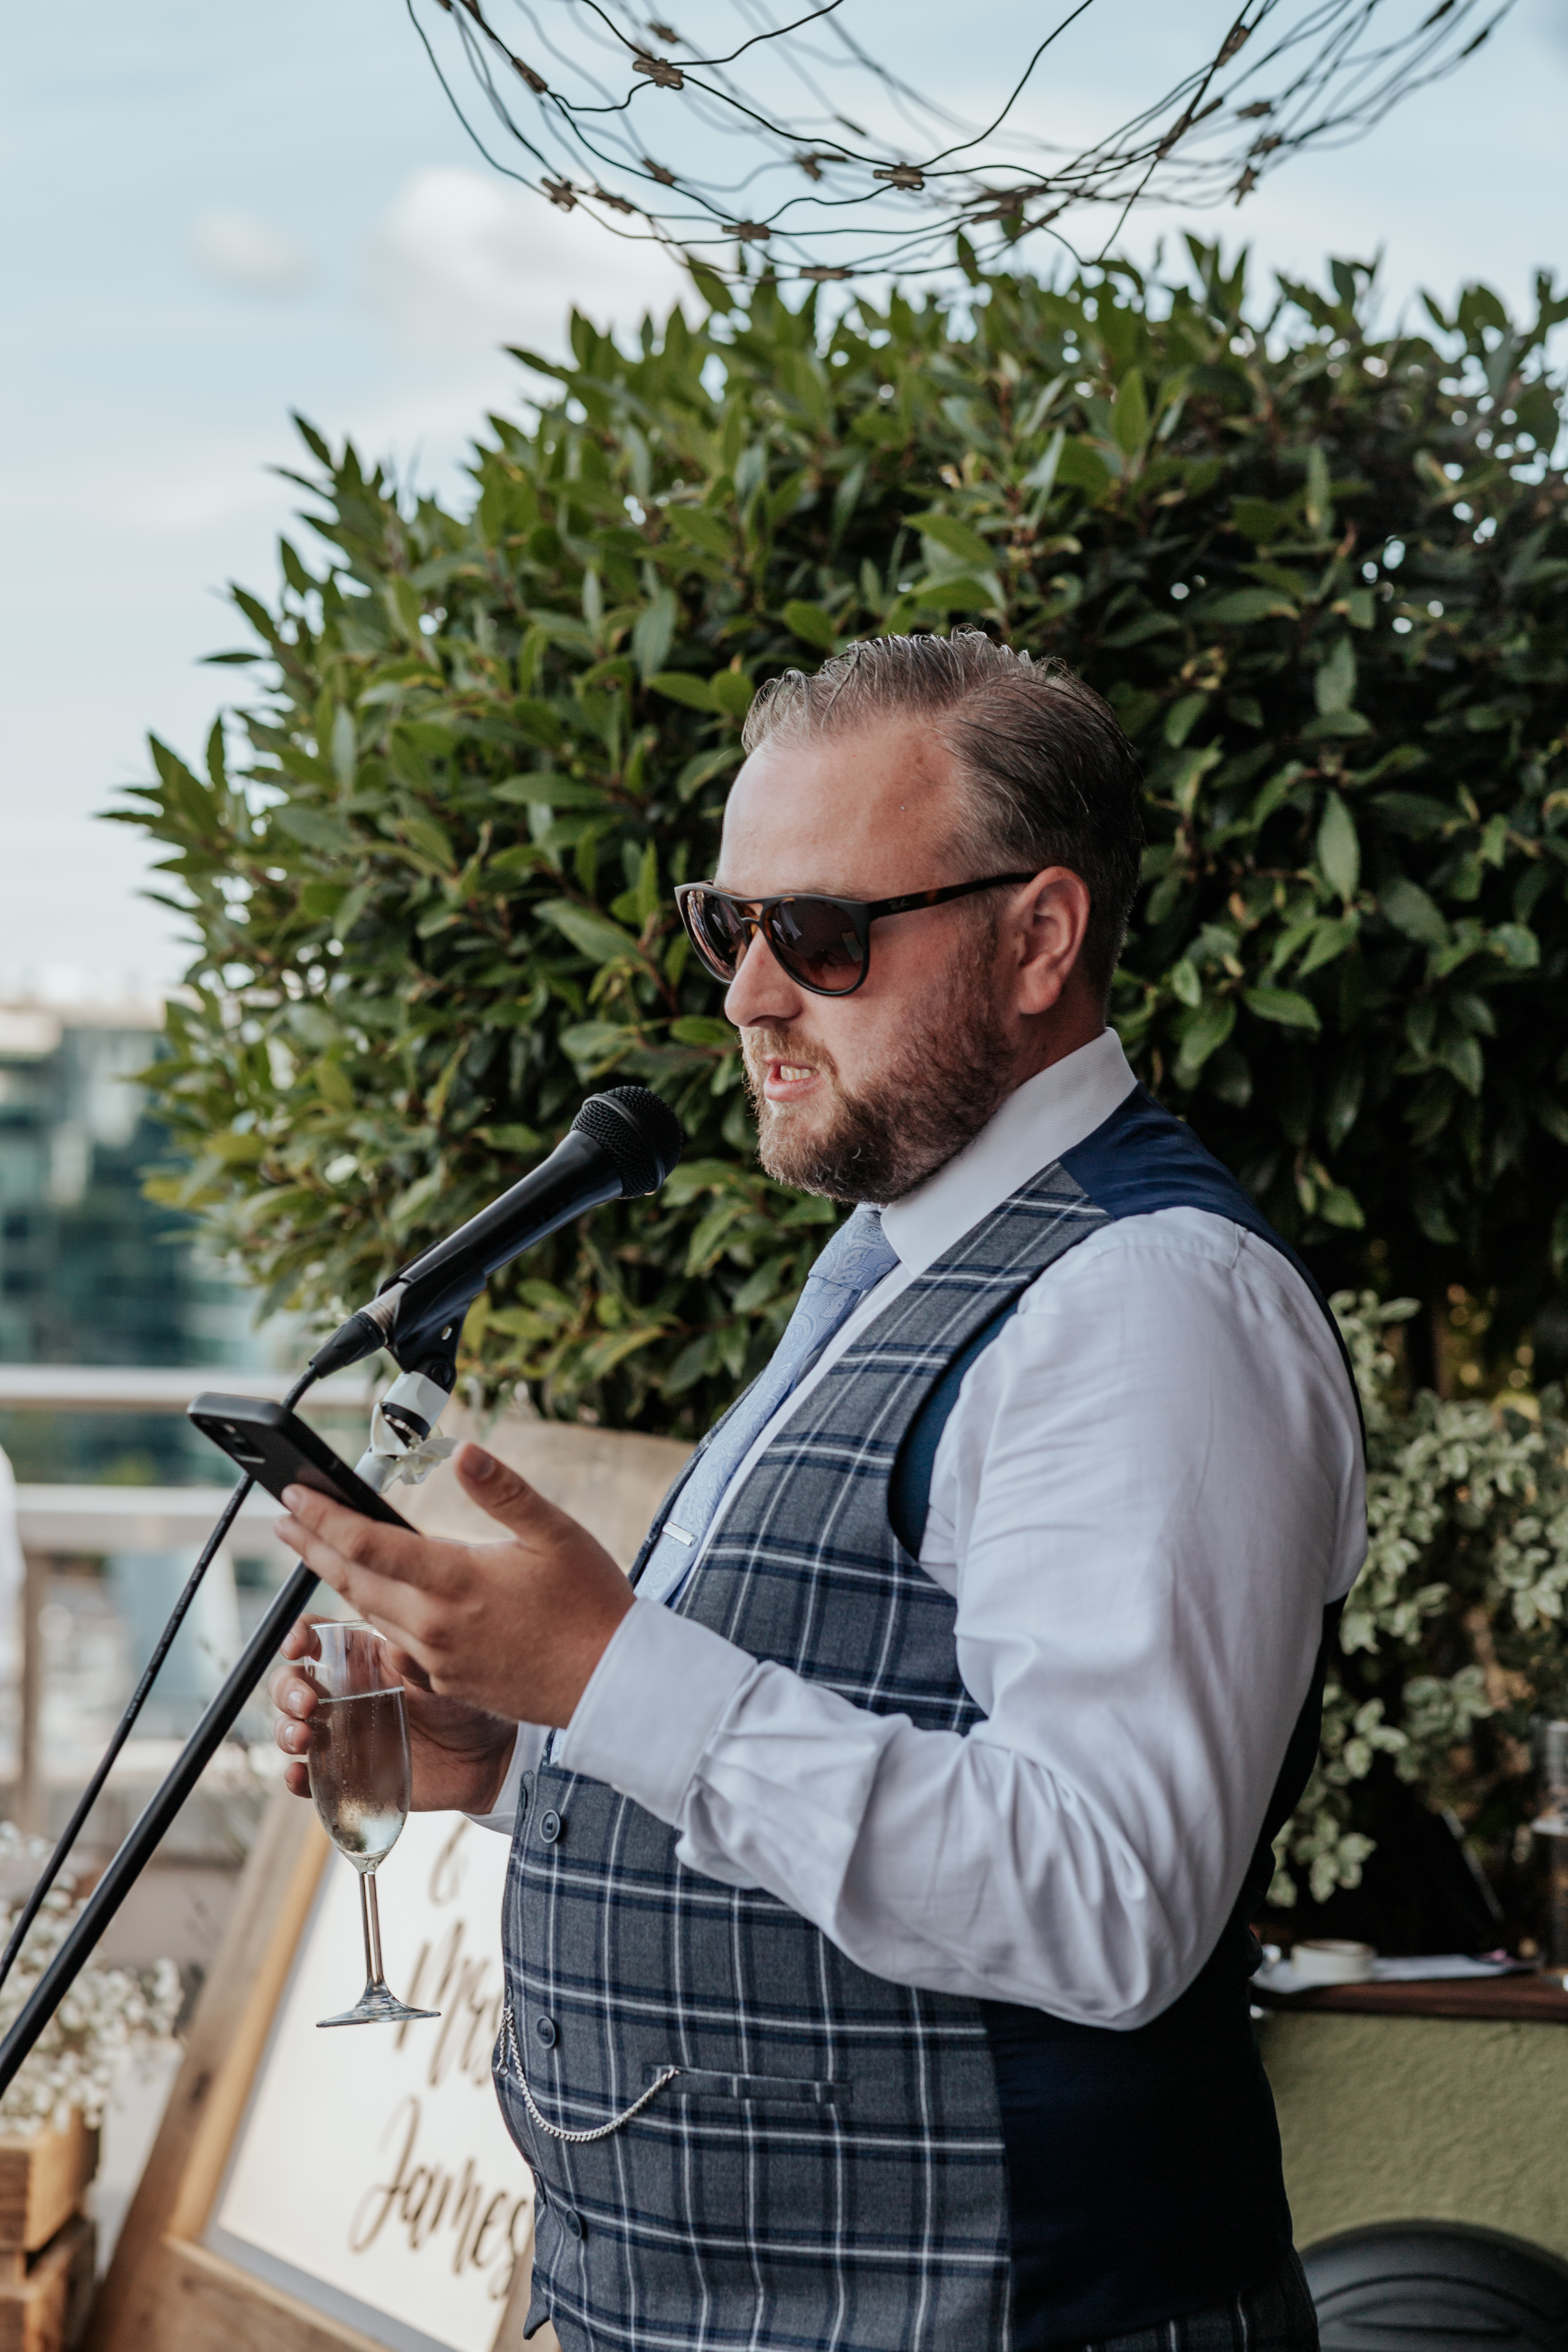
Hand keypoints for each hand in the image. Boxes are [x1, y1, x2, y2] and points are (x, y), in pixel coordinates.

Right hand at [270, 1615, 518, 1815]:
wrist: (485, 1762)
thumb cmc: (464, 1706)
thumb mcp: (445, 1678)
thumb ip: (418, 1662)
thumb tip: (393, 1648)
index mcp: (364, 1658)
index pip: (319, 1637)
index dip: (299, 1636)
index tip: (296, 1647)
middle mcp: (345, 1693)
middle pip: (294, 1682)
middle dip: (287, 1690)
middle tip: (306, 1704)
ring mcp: (342, 1735)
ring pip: (293, 1727)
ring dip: (285, 1731)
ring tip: (303, 1738)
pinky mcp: (347, 1773)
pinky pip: (309, 1776)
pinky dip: (295, 1777)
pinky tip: (299, 1776)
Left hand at [271, 1440, 634, 1734]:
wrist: (611, 1683)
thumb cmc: (591, 1604)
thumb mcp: (555, 1534)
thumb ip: (504, 1492)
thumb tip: (464, 1451)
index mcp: (457, 1582)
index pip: (368, 1545)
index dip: (324, 1517)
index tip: (293, 1495)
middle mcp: (435, 1626)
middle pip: (353, 1581)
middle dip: (313, 1546)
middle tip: (283, 1519)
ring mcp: (438, 1660)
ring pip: (371, 1614)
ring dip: (338, 1579)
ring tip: (319, 1550)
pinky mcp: (448, 1683)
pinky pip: (397, 1644)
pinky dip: (375, 1614)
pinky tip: (375, 1599)